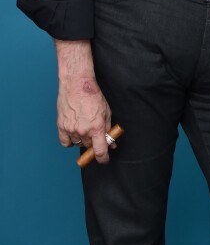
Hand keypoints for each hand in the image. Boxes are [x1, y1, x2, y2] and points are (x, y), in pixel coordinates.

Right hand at [55, 39, 112, 163]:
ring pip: (78, 144)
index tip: (104, 160)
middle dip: (93, 143)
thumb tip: (112, 143)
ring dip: (82, 140)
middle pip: (89, 146)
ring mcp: (71, 129)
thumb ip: (108, 129)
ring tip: (84, 127)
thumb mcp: (107, 112)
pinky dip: (70, 141)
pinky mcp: (61, 126)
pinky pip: (65, 142)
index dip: (103, 159)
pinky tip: (74, 133)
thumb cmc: (93, 95)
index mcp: (96, 127)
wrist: (77, 84)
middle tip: (94, 133)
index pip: (100, 152)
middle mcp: (83, 131)